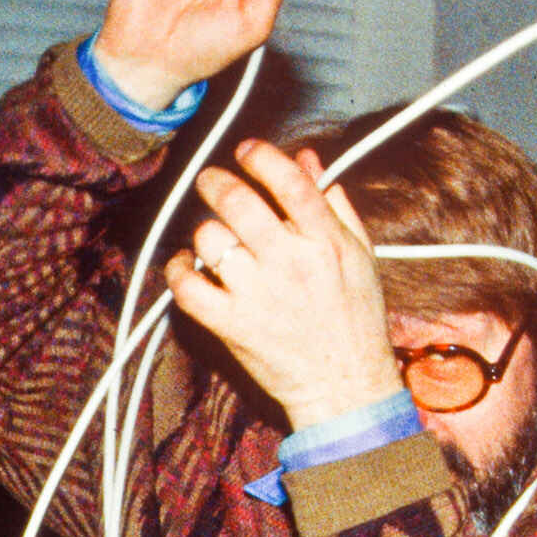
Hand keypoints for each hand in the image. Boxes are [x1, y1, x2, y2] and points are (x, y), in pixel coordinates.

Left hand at [164, 141, 402, 428]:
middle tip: (211, 182)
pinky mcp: (231, 325)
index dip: (260, 156)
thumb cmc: (354, 319)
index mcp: (324, 241)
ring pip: (209, 239)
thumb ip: (334, 204)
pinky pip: (187, 287)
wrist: (344, 385)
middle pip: (237, 201)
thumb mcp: (359, 254)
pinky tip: (185, 265)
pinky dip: (177, 270)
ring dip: (204, 232)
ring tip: (212, 238)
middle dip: (215, 182)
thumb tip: (308, 160)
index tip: (246, 151)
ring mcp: (256, 295)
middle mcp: (288, 262)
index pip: (287, 180)